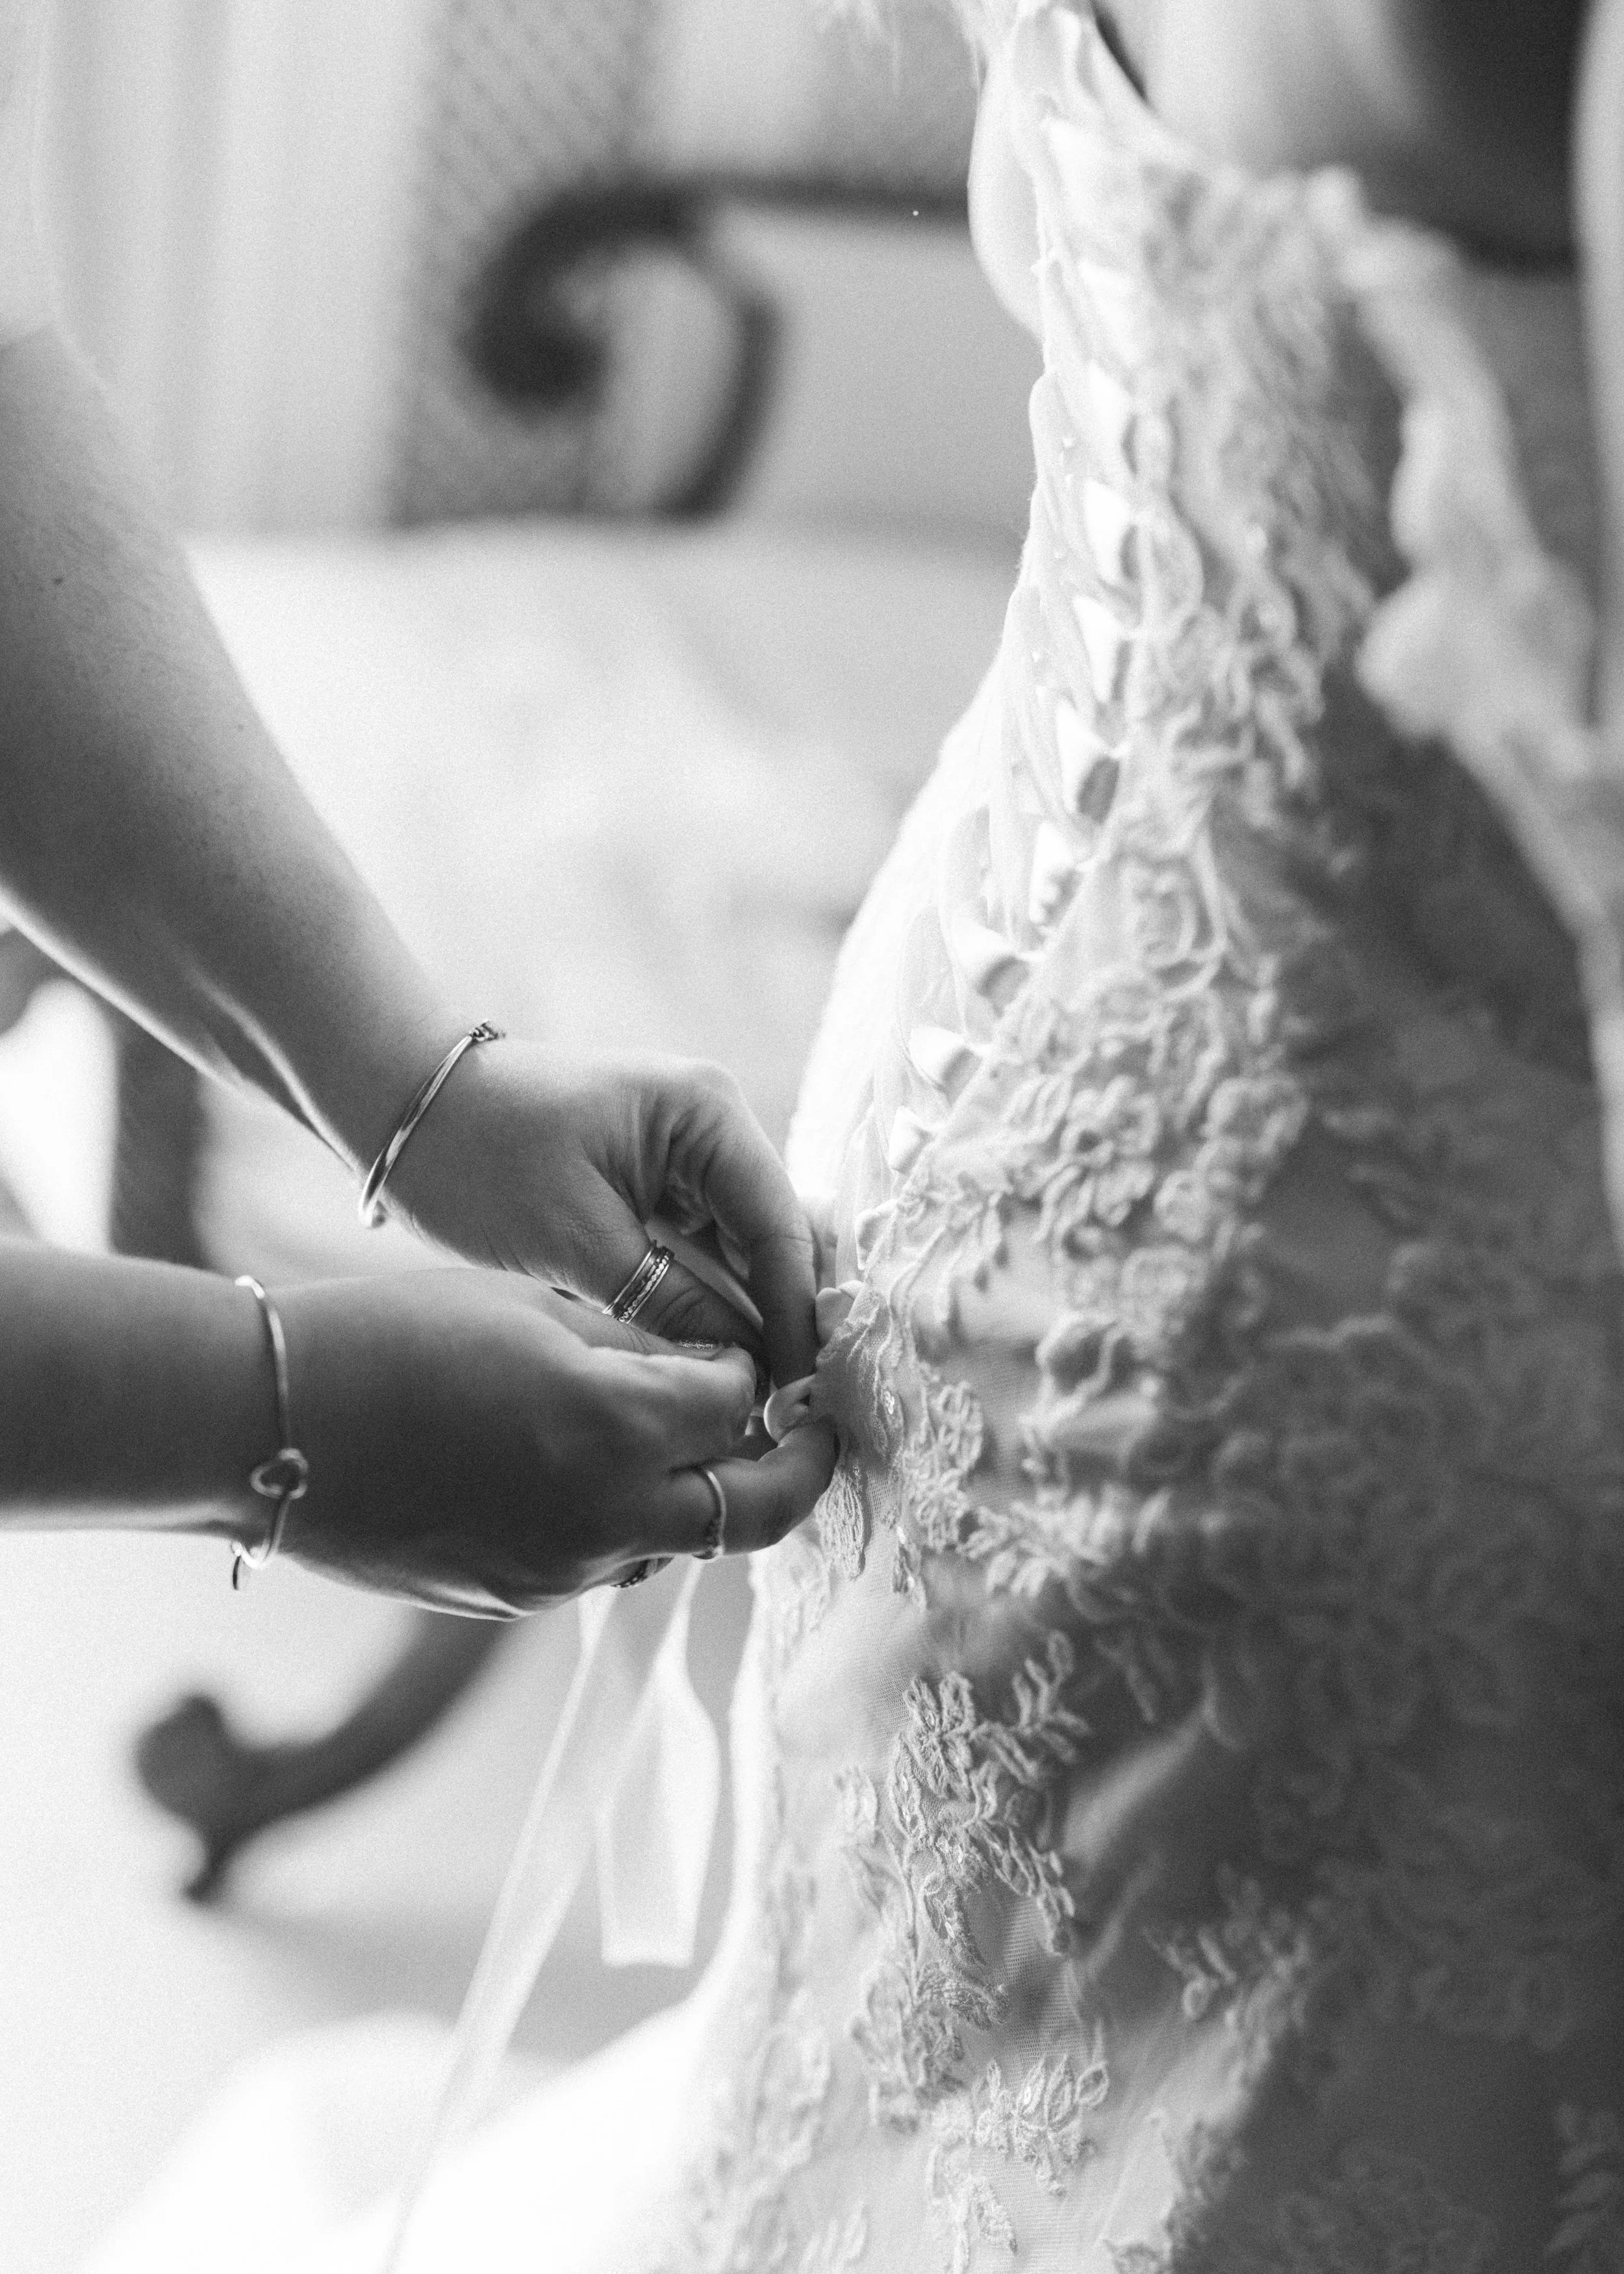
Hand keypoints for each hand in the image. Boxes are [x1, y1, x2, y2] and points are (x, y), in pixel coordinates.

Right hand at [268, 1270, 835, 1614]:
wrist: (272, 1422)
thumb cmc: (397, 1334)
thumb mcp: (534, 1308)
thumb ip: (639, 1348)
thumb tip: (715, 1375)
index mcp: (615, 1423)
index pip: (738, 1403)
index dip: (750, 1371)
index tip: (743, 1352)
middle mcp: (606, 1514)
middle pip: (755, 1510)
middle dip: (800, 1471)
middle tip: (819, 1435)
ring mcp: (562, 1570)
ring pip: (681, 1544)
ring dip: (701, 1498)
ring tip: (692, 1446)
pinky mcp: (517, 1598)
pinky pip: (607, 1562)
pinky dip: (626, 1521)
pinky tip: (590, 1473)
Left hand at [382, 1042, 820, 1388]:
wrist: (402, 1109)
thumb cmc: (478, 1157)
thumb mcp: (574, 1243)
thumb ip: (670, 1304)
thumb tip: (745, 1370)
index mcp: (707, 1113)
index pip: (780, 1227)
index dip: (794, 1316)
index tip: (796, 1393)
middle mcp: (712, 1125)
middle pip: (773, 1238)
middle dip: (779, 1322)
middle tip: (784, 1411)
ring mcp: (686, 1154)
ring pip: (742, 1251)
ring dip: (748, 1319)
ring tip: (755, 1400)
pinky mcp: (657, 1184)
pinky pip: (703, 1251)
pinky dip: (709, 1304)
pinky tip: (712, 1363)